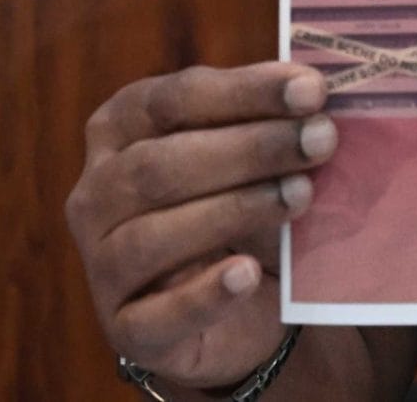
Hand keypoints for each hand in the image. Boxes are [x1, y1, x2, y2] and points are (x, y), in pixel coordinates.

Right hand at [65, 63, 335, 392]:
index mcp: (120, 128)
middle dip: (248, 148)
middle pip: (159, 165)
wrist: (240, 311)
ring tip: (300, 195)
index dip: (244, 91)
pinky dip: (204, 294)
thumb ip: (273, 121)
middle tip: (320, 139)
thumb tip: (316, 87)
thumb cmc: (243, 211)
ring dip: (233, 210)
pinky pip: (158, 315)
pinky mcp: (126, 330)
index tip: (312, 89)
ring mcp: (102, 265)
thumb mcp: (255, 157)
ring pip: (151, 235)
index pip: (174, 99)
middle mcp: (96, 193)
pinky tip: (247, 274)